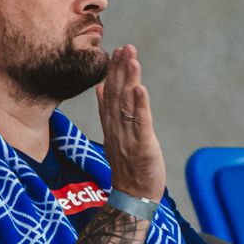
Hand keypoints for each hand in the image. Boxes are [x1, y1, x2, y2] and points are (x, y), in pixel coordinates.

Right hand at [95, 45, 165, 201]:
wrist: (132, 196)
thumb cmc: (128, 166)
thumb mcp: (115, 135)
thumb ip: (107, 111)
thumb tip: (102, 86)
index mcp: (111, 125)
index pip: (110, 93)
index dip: (113, 71)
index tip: (116, 51)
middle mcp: (116, 128)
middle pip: (116, 94)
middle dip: (120, 70)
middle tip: (124, 47)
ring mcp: (127, 137)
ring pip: (127, 105)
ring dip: (129, 80)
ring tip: (131, 59)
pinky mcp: (141, 146)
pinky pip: (140, 123)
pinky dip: (140, 105)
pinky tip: (141, 88)